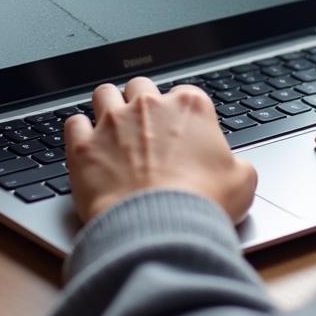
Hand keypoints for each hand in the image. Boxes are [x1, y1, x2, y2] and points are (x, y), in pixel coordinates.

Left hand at [65, 77, 257, 223]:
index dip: (182, 114)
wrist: (160, 229)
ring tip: (111, 128)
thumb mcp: (242, 182)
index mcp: (190, 107)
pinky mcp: (84, 146)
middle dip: (141, 102)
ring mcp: (113, 123)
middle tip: (145, 128)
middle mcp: (149, 106)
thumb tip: (236, 168)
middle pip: (141, 86)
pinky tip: (85, 145)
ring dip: (107, 107)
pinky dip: (78, 132)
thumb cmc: (201, 204)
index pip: (185, 94)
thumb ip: (238, 164)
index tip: (182, 132)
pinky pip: (73, 123)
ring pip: (103, 93)